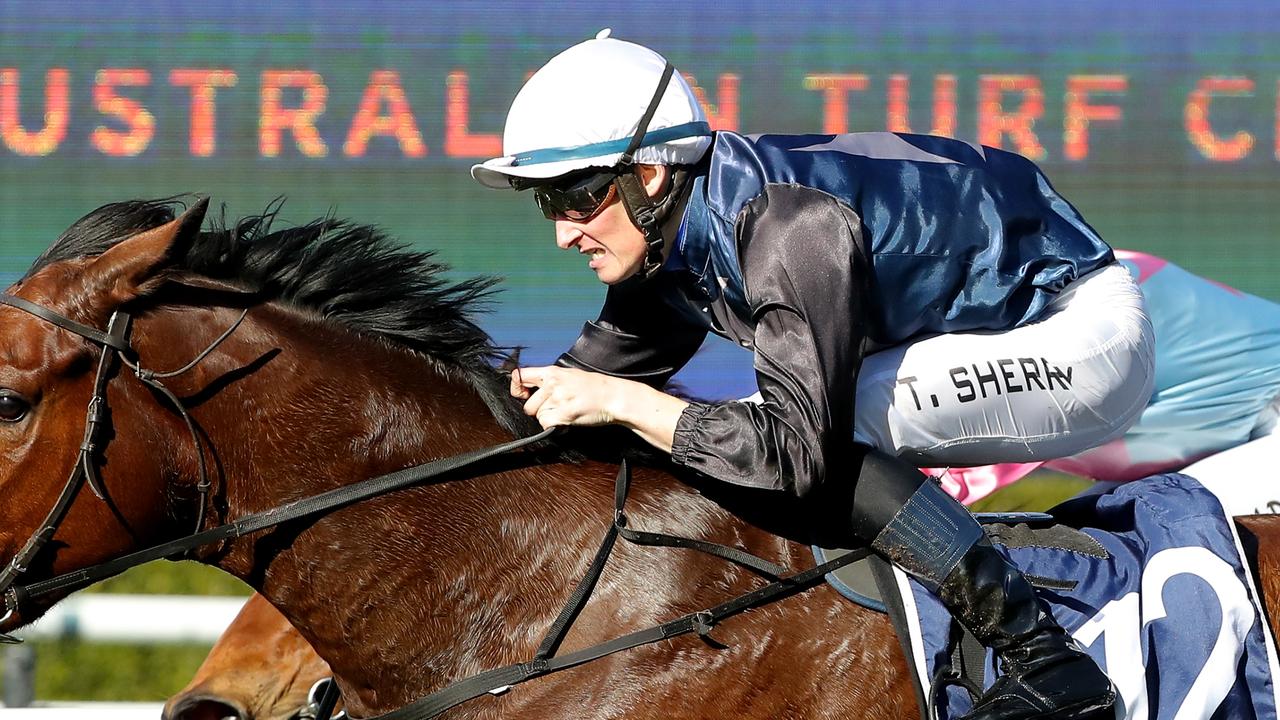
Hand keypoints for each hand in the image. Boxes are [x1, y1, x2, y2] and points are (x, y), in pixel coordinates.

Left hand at [510, 365, 625, 428]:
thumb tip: (532, 388)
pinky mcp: (564, 412)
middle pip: (528, 405)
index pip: (520, 376)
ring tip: (565, 412)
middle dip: (539, 410)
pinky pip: (546, 424)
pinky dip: (554, 426)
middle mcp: (552, 383)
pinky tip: (567, 419)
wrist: (613, 396)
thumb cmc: (595, 387)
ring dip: (549, 418)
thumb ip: (551, 380)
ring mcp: (558, 398)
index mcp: (552, 372)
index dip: (517, 389)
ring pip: (538, 416)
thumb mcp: (570, 375)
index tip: (523, 395)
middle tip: (555, 408)